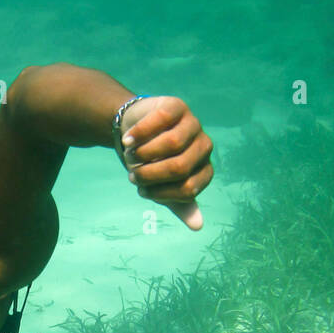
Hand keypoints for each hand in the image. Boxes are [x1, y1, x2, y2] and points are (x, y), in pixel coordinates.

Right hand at [118, 96, 214, 230]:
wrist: (133, 134)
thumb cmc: (149, 164)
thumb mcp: (162, 187)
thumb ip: (179, 204)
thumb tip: (198, 226)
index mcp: (204, 170)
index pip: (188, 190)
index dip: (161, 194)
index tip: (143, 192)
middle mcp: (204, 147)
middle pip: (180, 167)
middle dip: (150, 175)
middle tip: (132, 175)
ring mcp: (193, 124)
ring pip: (171, 144)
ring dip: (144, 154)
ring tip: (130, 155)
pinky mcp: (177, 106)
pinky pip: (160, 121)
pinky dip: (140, 133)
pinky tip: (128, 139)